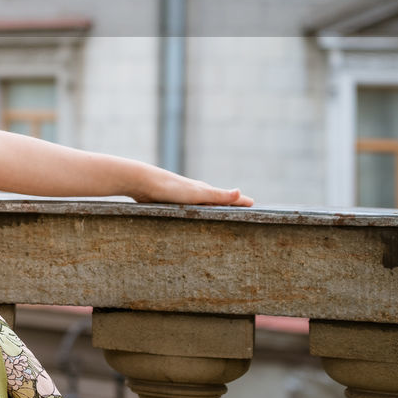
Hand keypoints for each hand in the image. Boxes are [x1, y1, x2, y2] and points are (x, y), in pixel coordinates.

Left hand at [133, 167, 253, 206]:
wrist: (142, 182)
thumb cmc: (170, 188)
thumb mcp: (197, 194)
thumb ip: (218, 195)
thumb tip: (240, 192)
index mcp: (204, 190)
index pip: (228, 196)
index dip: (240, 201)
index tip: (254, 204)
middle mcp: (195, 191)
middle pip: (217, 198)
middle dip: (229, 203)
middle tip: (243, 207)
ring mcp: (183, 196)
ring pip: (202, 203)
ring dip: (213, 207)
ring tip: (220, 213)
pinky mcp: (171, 201)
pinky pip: (188, 208)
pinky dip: (197, 211)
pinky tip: (191, 215)